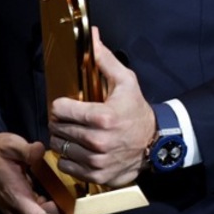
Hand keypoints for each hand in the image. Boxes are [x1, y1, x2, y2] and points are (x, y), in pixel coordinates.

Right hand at [0, 132, 73, 213]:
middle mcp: (14, 210)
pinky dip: (46, 209)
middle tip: (75, 201)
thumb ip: (27, 150)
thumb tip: (41, 150)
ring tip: (67, 196)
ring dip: (53, 213)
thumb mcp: (10, 145)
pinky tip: (54, 194)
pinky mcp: (13, 209)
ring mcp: (13, 212)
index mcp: (16, 198)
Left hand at [48, 27, 154, 187]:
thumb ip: (105, 60)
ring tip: (73, 132)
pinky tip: (78, 149)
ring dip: (62, 138)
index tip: (66, 105)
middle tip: (68, 118)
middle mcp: (99, 142)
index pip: (60, 110)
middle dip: (59, 120)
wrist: (155, 144)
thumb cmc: (137, 111)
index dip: (60, 105)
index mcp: (103, 117)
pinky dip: (67, 157)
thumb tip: (92, 37)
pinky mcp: (97, 176)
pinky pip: (66, 165)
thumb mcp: (125, 81)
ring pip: (59, 146)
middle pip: (58, 128)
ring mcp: (97, 161)